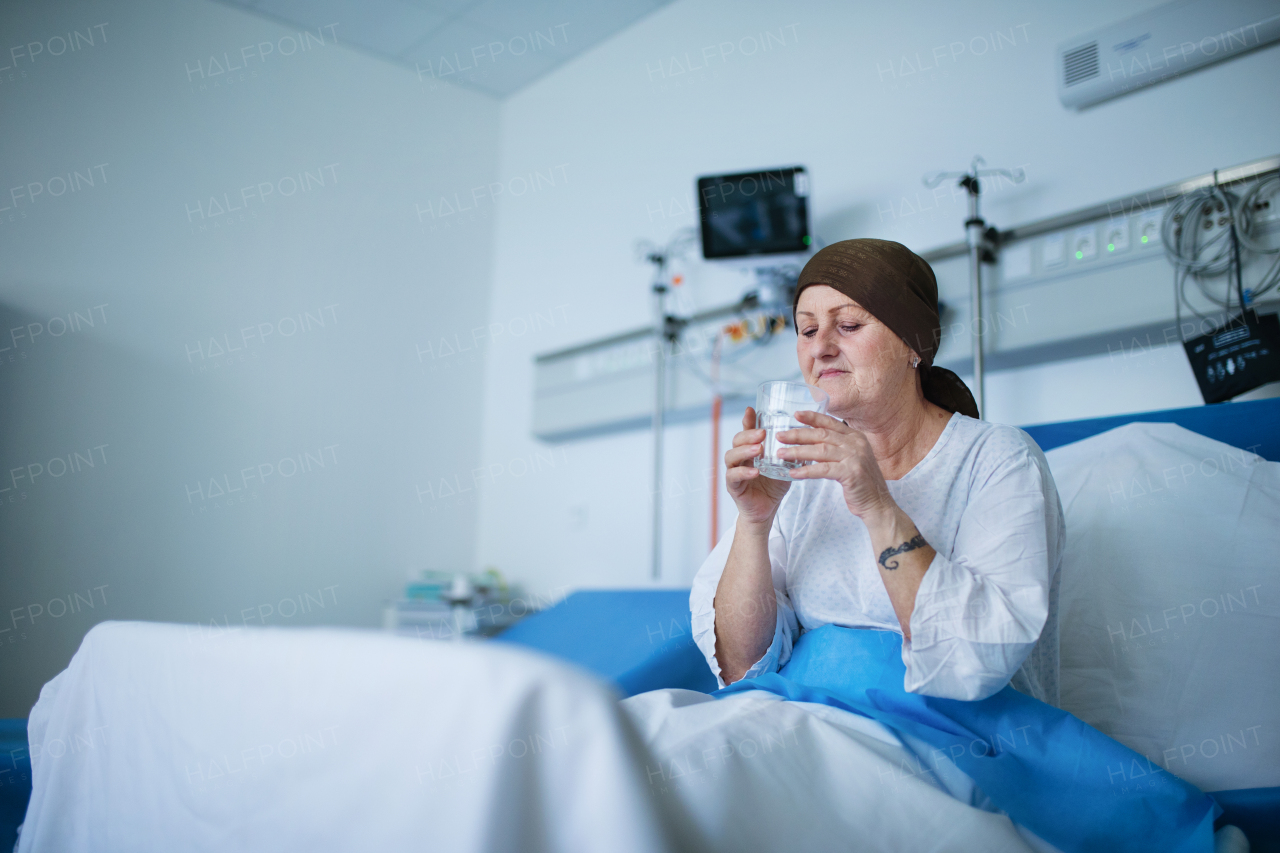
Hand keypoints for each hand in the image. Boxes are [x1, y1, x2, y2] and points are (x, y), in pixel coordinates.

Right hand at [724, 407, 790, 526]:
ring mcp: (734, 471)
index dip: (747, 421)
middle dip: (748, 434)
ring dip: (744, 451)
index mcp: (750, 450)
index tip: (751, 410)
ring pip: (731, 456)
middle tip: (762, 433)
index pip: (747, 432)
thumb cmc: (774, 485)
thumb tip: (807, 436)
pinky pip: (733, 476)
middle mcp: (739, 458)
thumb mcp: (783, 465)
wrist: (766, 510)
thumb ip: (789, 452)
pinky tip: (754, 471)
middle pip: (737, 440)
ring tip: (758, 449)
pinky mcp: (733, 486)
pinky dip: (743, 473)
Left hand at [777, 410, 893, 524]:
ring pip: (820, 450)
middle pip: (822, 434)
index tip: (795, 414)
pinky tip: (793, 473)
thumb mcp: (851, 459)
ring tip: (781, 453)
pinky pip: (823, 470)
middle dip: (798, 434)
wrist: (877, 504)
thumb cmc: (860, 483)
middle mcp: (856, 444)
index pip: (830, 423)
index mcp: (856, 437)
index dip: (812, 417)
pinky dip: (806, 471)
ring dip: (798, 452)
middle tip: (780, 436)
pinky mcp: (851, 473)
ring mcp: (855, 458)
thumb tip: (813, 441)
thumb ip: (837, 448)